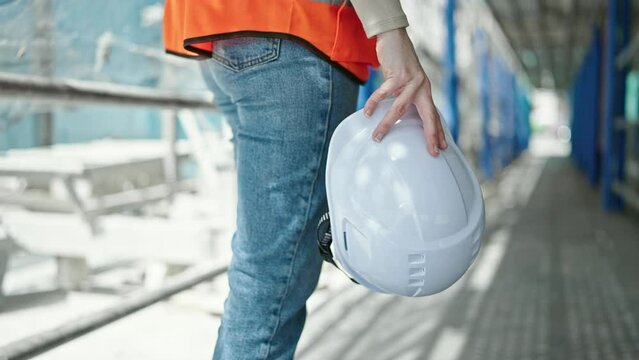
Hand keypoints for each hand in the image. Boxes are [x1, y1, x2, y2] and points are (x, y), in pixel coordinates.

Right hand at [364, 28, 447, 156]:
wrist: (394, 39)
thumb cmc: (399, 63)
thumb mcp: (408, 82)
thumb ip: (409, 96)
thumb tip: (402, 114)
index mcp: (425, 91)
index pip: (434, 115)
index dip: (438, 131)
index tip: (441, 147)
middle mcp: (422, 87)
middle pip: (429, 115)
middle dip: (431, 134)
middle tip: (433, 151)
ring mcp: (410, 81)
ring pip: (399, 108)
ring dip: (387, 124)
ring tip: (377, 137)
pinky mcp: (397, 75)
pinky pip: (383, 93)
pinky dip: (373, 103)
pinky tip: (367, 113)